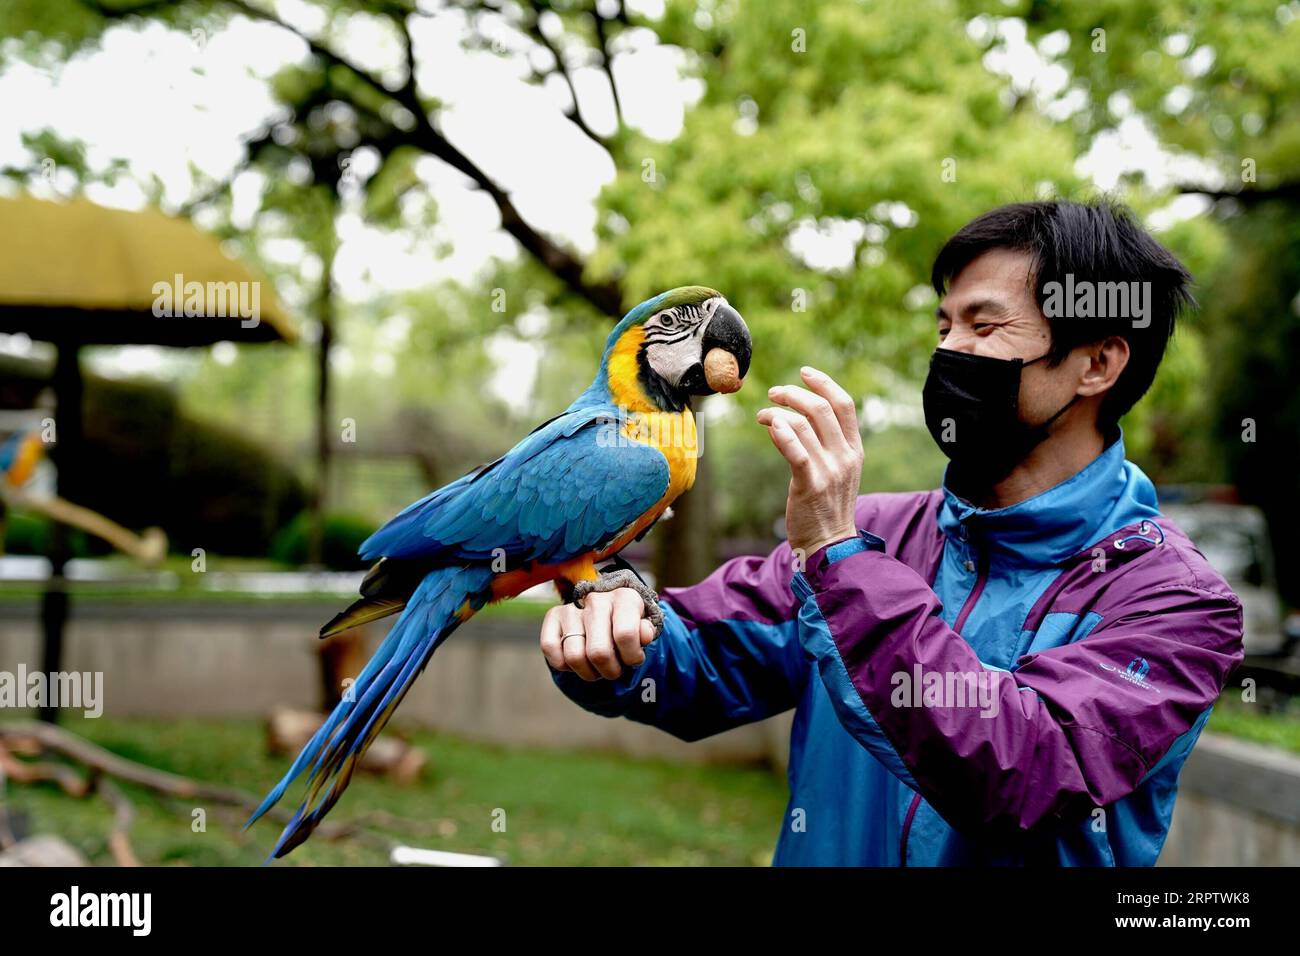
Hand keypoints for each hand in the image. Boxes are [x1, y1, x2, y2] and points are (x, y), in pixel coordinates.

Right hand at [540, 589, 657, 680]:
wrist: (606, 611)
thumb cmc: (627, 624)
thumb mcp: (644, 627)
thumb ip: (647, 631)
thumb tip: (644, 635)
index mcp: (624, 598)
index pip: (625, 635)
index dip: (632, 657)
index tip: (634, 659)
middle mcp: (596, 599)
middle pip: (598, 653)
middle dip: (610, 671)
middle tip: (614, 669)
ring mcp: (572, 607)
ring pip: (574, 657)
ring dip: (588, 673)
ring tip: (597, 667)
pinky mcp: (553, 616)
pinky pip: (550, 649)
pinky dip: (563, 664)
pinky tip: (577, 660)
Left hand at [757, 366, 862, 560]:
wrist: (830, 545)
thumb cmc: (827, 507)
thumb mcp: (836, 471)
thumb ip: (822, 444)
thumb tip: (792, 418)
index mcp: (855, 450)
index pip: (844, 404)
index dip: (823, 383)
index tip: (804, 372)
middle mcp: (845, 457)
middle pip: (821, 408)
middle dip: (793, 394)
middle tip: (773, 394)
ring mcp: (829, 471)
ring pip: (802, 424)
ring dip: (776, 413)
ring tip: (762, 416)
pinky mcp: (809, 485)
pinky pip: (795, 450)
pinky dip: (780, 432)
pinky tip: (769, 426)